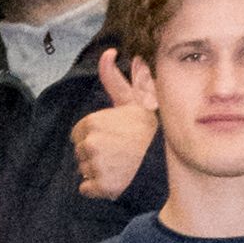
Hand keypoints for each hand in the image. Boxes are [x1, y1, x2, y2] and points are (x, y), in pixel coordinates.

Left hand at [69, 50, 154, 200]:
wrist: (165, 160)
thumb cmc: (148, 129)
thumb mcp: (132, 101)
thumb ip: (114, 80)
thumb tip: (108, 53)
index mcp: (92, 123)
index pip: (78, 133)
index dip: (94, 135)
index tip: (113, 136)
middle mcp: (90, 144)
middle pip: (80, 152)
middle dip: (94, 153)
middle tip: (118, 151)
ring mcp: (94, 167)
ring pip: (83, 170)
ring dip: (96, 169)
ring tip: (119, 164)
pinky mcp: (99, 187)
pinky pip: (86, 189)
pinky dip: (97, 187)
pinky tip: (114, 178)